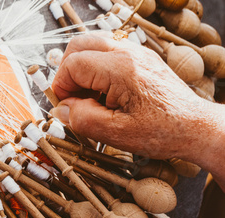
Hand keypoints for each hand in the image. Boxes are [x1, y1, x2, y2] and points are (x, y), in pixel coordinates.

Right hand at [51, 34, 214, 161]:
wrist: (195, 127)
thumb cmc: (162, 131)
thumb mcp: (116, 133)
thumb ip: (82, 119)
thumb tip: (62, 109)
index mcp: (120, 70)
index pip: (73, 64)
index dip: (61, 86)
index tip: (65, 106)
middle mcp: (128, 54)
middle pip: (79, 45)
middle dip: (67, 72)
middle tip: (71, 98)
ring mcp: (135, 53)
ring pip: (93, 46)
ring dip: (81, 70)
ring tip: (88, 98)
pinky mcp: (140, 59)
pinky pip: (108, 53)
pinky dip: (96, 70)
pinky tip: (103, 94)